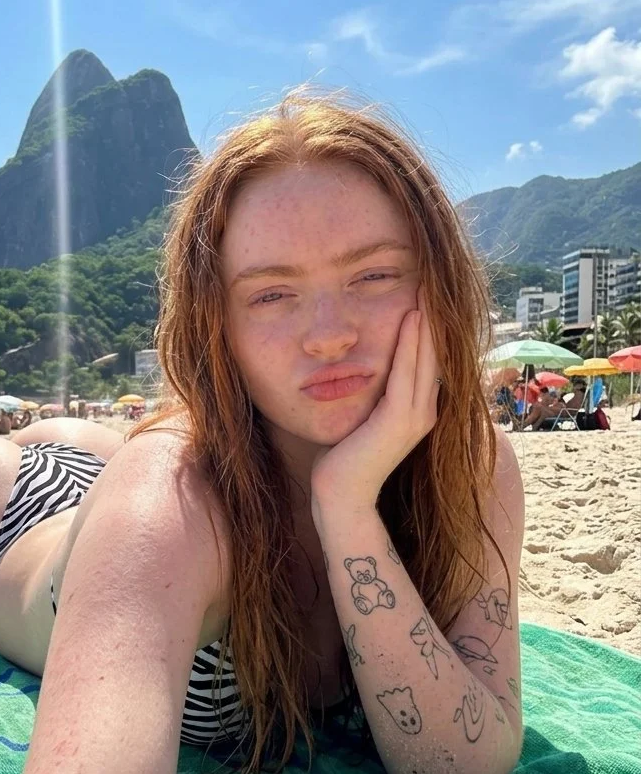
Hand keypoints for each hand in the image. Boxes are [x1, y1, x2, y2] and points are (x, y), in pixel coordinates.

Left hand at [310, 287, 441, 514]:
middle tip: (433, 278)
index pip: (427, 360)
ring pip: (426, 359)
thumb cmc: (342, 457)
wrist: (339, 495)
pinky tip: (412, 316)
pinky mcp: (400, 421)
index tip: (425, 292)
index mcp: (417, 410)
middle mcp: (424, 411)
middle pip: (434, 354)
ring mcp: (416, 417)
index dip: (430, 327)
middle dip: (434, 315)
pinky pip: (407, 373)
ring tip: (428, 287)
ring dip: (428, 322)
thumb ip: (371, 393)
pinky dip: (410, 344)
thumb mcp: (361, 415)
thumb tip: (361, 368)